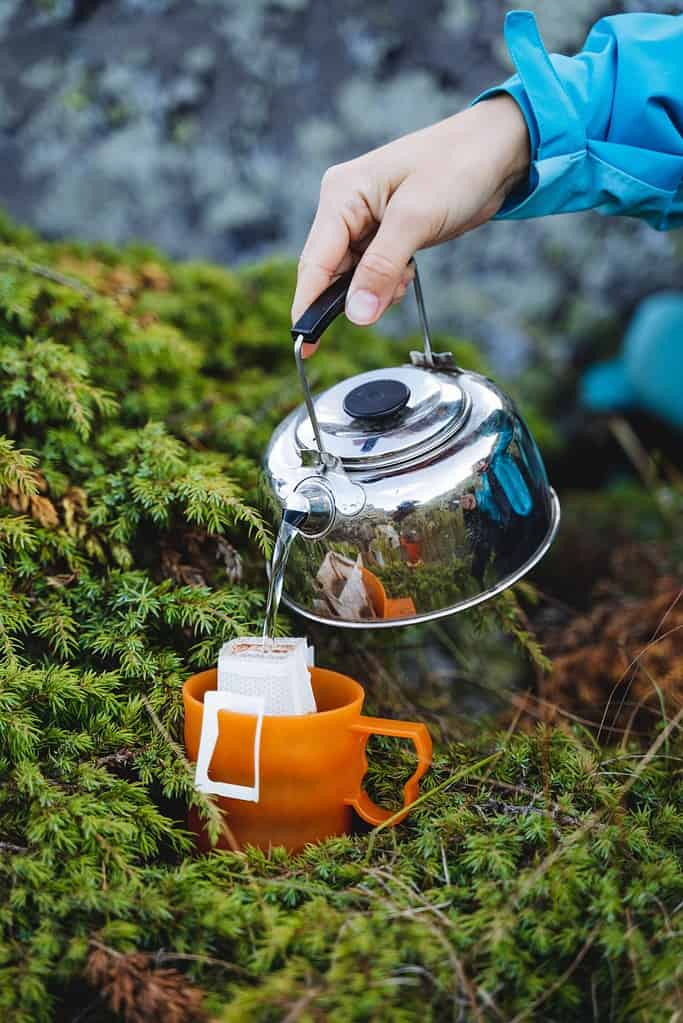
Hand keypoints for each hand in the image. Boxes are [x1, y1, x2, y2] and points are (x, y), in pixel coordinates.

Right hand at [292, 95, 529, 355]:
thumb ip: (381, 268)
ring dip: (376, 289)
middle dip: (353, 296)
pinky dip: (389, 281)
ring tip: (406, 276)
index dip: (308, 305)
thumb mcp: (416, 219)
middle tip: (379, 307)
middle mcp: (345, 206)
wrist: (498, 149)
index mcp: (341, 194)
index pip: (314, 261)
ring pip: (354, 275)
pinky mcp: (385, 231)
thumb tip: (355, 314)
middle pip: (330, 271)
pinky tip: (410, 271)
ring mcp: (364, 220)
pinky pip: (373, 270)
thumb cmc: (457, 166)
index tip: (305, 344)